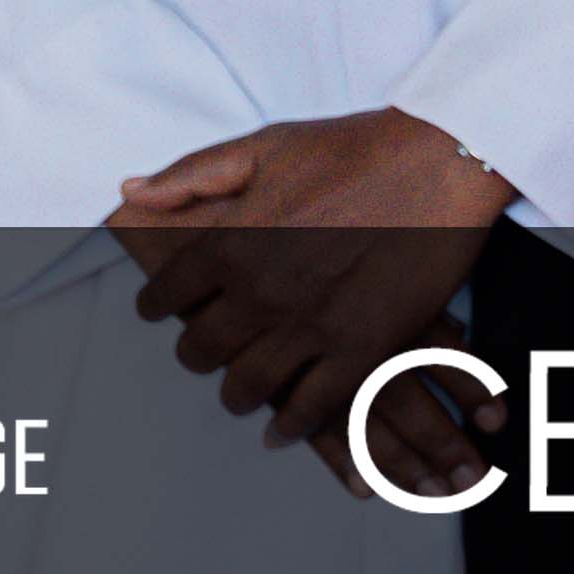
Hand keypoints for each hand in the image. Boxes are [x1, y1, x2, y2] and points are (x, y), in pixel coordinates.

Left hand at [111, 107, 519, 472]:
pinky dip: (289, 426)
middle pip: (201, 351)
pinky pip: (309, 409)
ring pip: (247, 388)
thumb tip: (130, 191)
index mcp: (231, 242)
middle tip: (207, 350)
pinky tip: (282, 428)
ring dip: (237, 394)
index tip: (165, 310)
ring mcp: (310, 327)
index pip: (167, 295)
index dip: (159, 305)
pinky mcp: (360, 349)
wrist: (443, 160)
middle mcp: (260, 293)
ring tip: (242, 391)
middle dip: (197, 353)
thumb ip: (194, 173)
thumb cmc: (356, 147)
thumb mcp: (268, 145)